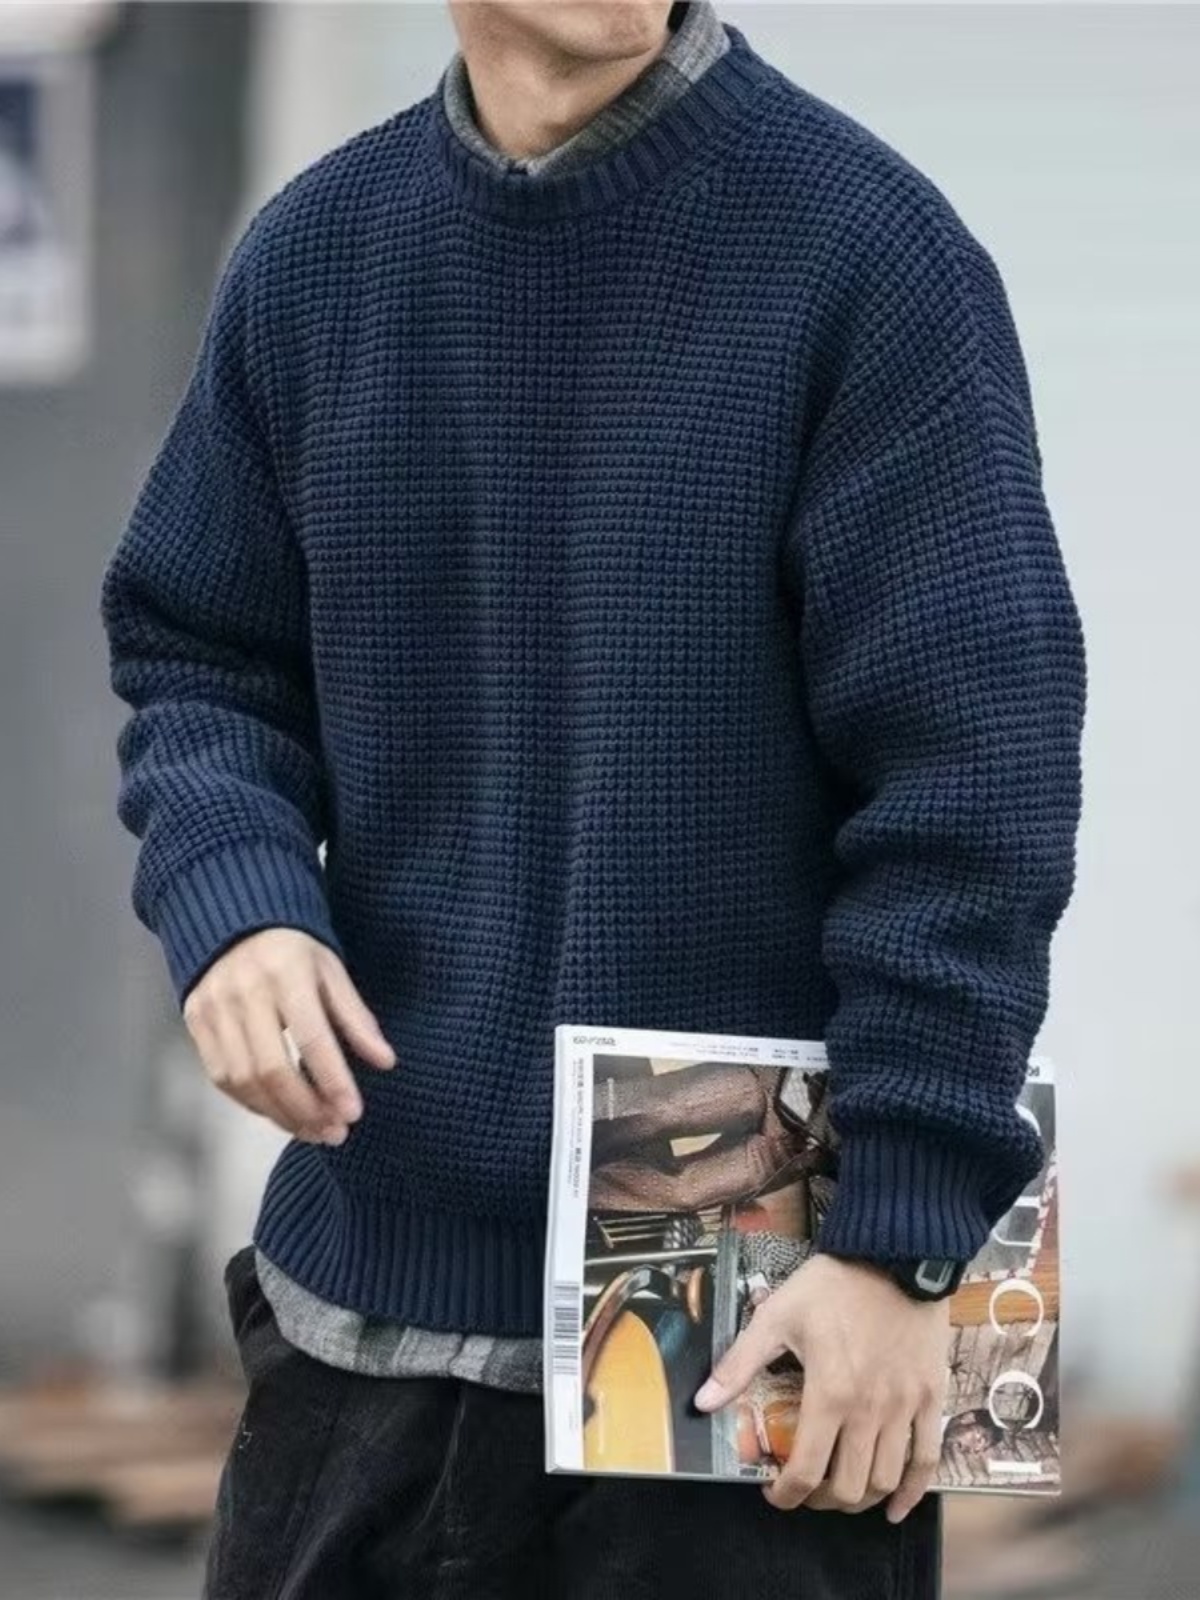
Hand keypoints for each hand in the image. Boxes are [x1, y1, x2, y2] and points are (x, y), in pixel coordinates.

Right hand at [181, 928, 395, 1144]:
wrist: (234, 921)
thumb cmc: (293, 950)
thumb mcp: (331, 971)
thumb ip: (355, 1018)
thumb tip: (386, 1062)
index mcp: (286, 972)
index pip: (311, 1036)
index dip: (332, 1080)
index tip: (354, 1113)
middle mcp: (245, 991)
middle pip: (272, 1068)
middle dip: (306, 1109)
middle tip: (335, 1132)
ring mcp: (214, 1007)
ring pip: (243, 1080)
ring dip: (280, 1115)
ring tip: (313, 1130)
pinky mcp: (195, 1021)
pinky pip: (222, 1077)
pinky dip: (252, 1103)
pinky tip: (281, 1113)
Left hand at [694, 1252, 948, 1519]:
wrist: (895, 1254)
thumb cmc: (833, 1284)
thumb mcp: (777, 1316)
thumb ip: (739, 1363)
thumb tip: (702, 1403)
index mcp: (829, 1393)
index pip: (805, 1470)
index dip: (786, 1495)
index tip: (773, 1494)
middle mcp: (869, 1410)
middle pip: (847, 1487)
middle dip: (820, 1500)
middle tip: (805, 1489)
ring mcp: (904, 1408)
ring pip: (884, 1480)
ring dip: (859, 1499)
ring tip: (840, 1491)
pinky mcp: (930, 1398)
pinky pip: (927, 1460)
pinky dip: (912, 1493)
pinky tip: (895, 1507)